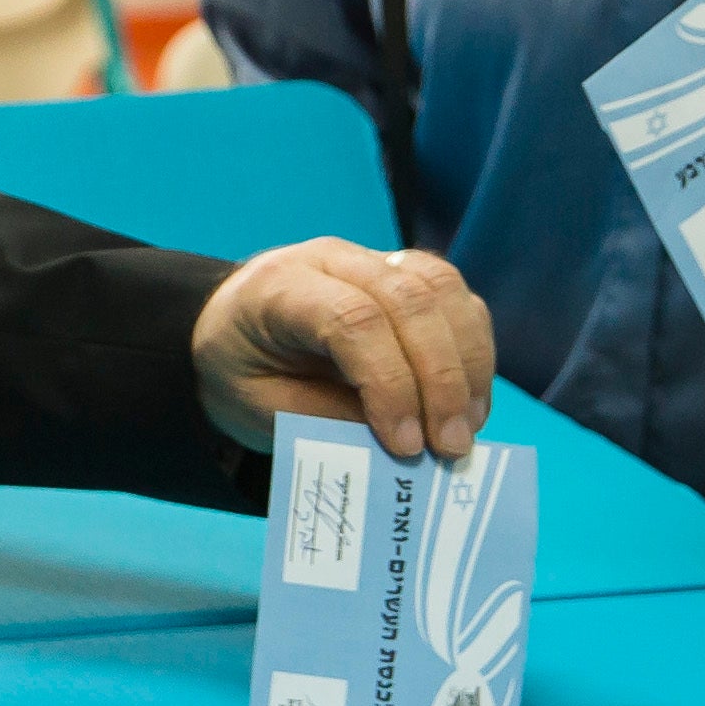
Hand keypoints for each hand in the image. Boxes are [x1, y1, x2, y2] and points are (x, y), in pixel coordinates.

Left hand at [195, 239, 495, 460]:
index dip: (390, 383)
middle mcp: (331, 259)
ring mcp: (373, 259)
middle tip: (450, 446)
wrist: (230, 329)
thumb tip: (403, 444)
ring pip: (443, 289)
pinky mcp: (405, 274)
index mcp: (279, 288)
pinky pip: (456, 299)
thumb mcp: (258, 408)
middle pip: (409, 299)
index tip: (405, 445)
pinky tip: (470, 404)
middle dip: (440, 380)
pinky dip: (474, 352)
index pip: (352, 318)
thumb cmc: (240, 372)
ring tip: (465, 429)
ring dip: (468, 364)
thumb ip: (325, 420)